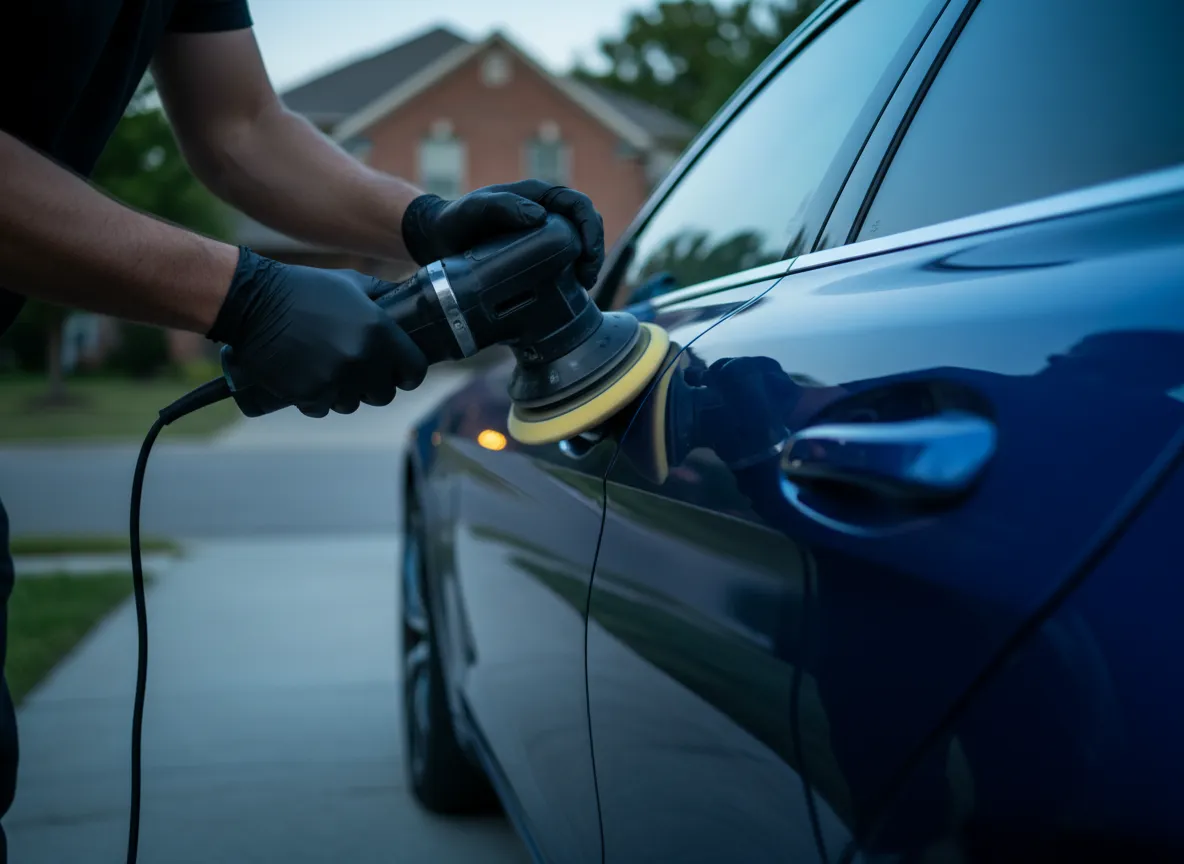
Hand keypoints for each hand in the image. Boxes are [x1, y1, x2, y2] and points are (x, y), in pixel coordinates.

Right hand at [208, 249, 427, 416]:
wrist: (253, 302)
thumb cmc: (304, 289)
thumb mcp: (351, 283)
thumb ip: (384, 295)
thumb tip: (411, 301)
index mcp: (379, 332)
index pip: (415, 370)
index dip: (409, 373)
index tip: (400, 372)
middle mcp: (362, 359)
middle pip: (384, 394)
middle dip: (375, 385)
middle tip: (359, 371)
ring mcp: (334, 380)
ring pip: (353, 404)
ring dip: (345, 393)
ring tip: (330, 373)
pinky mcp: (308, 394)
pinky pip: (323, 408)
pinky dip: (317, 399)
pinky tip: (309, 380)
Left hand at [401, 179, 605, 288]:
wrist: (436, 241)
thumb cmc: (454, 221)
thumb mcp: (474, 210)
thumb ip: (502, 207)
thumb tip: (540, 216)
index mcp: (537, 197)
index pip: (578, 205)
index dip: (590, 228)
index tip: (586, 255)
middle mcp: (544, 213)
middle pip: (585, 226)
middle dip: (594, 251)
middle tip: (587, 278)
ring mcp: (542, 235)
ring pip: (579, 245)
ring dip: (587, 264)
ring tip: (583, 286)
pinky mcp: (536, 256)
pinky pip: (563, 262)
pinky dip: (572, 276)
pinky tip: (569, 292)